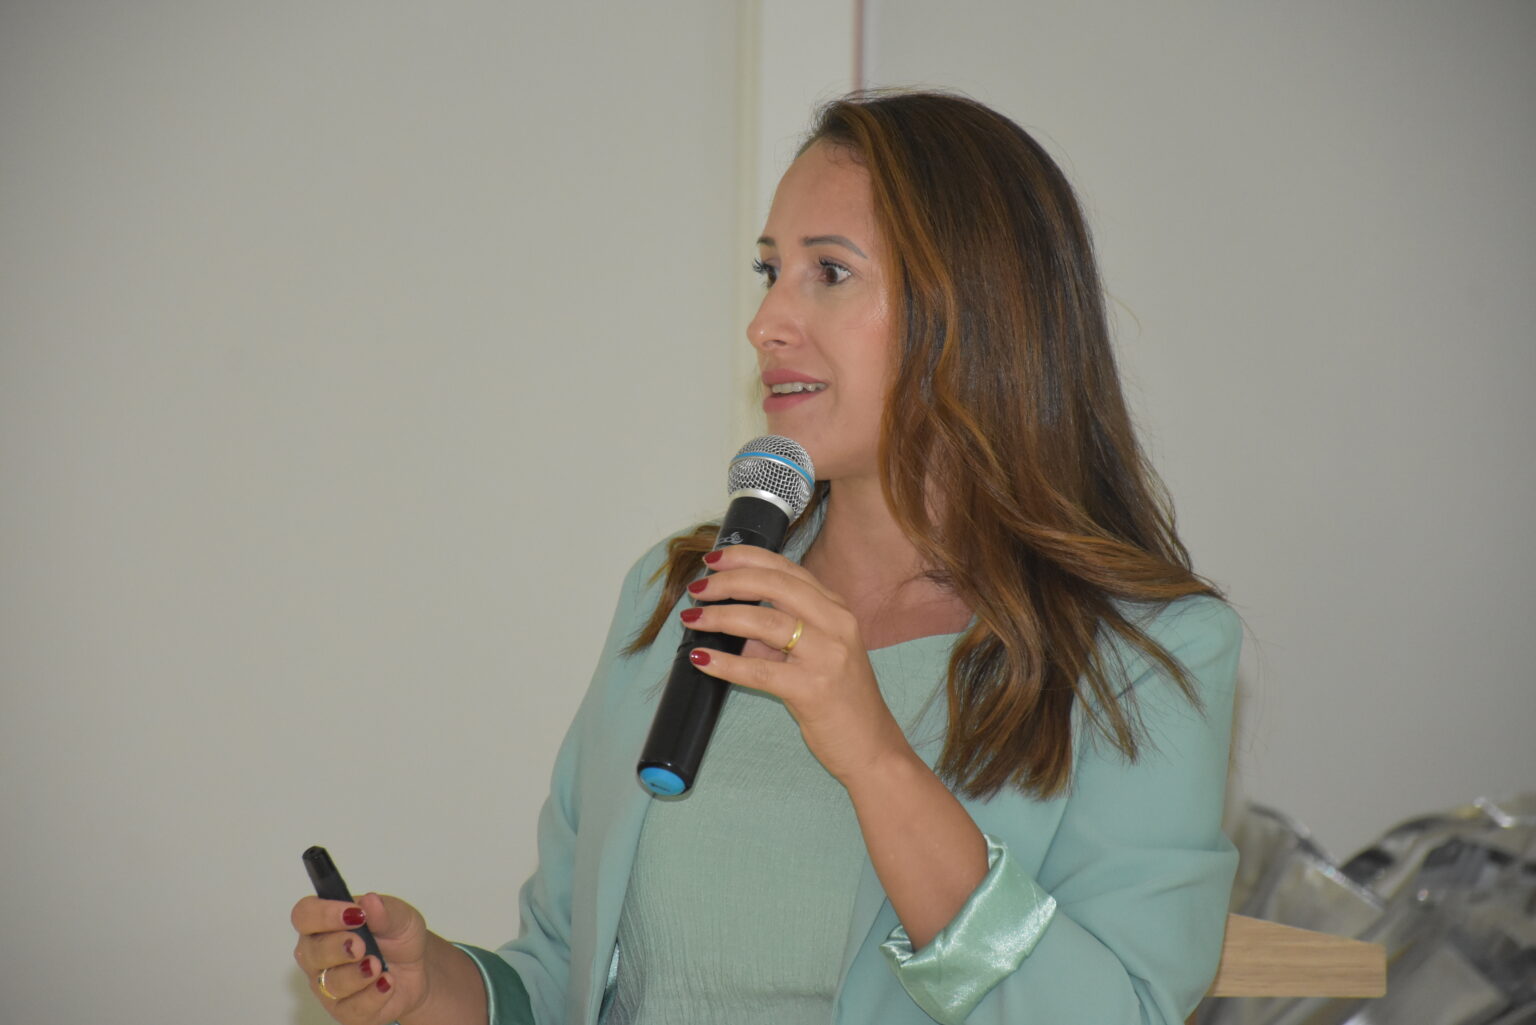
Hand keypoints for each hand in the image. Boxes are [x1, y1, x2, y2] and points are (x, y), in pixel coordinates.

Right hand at [291, 891, 428, 1024]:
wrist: (418, 970)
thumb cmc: (399, 938)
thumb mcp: (401, 917)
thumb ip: (385, 910)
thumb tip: (369, 901)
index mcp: (325, 924)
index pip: (305, 915)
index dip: (323, 914)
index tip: (354, 913)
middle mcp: (318, 955)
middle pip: (309, 952)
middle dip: (336, 948)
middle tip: (361, 945)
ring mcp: (328, 985)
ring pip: (329, 983)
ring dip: (355, 975)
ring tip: (378, 966)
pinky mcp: (344, 1011)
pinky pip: (350, 1008)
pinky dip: (372, 996)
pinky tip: (387, 983)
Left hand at [681, 544, 911, 785]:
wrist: (871, 746)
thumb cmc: (840, 699)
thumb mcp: (817, 652)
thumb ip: (779, 633)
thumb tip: (732, 622)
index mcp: (836, 609)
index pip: (786, 569)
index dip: (746, 558)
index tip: (714, 558)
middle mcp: (836, 624)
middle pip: (775, 586)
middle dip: (729, 582)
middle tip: (698, 589)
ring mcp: (827, 655)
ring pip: (765, 622)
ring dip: (721, 617)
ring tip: (693, 619)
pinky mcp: (813, 689)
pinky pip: (758, 670)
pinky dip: (725, 663)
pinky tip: (702, 659)